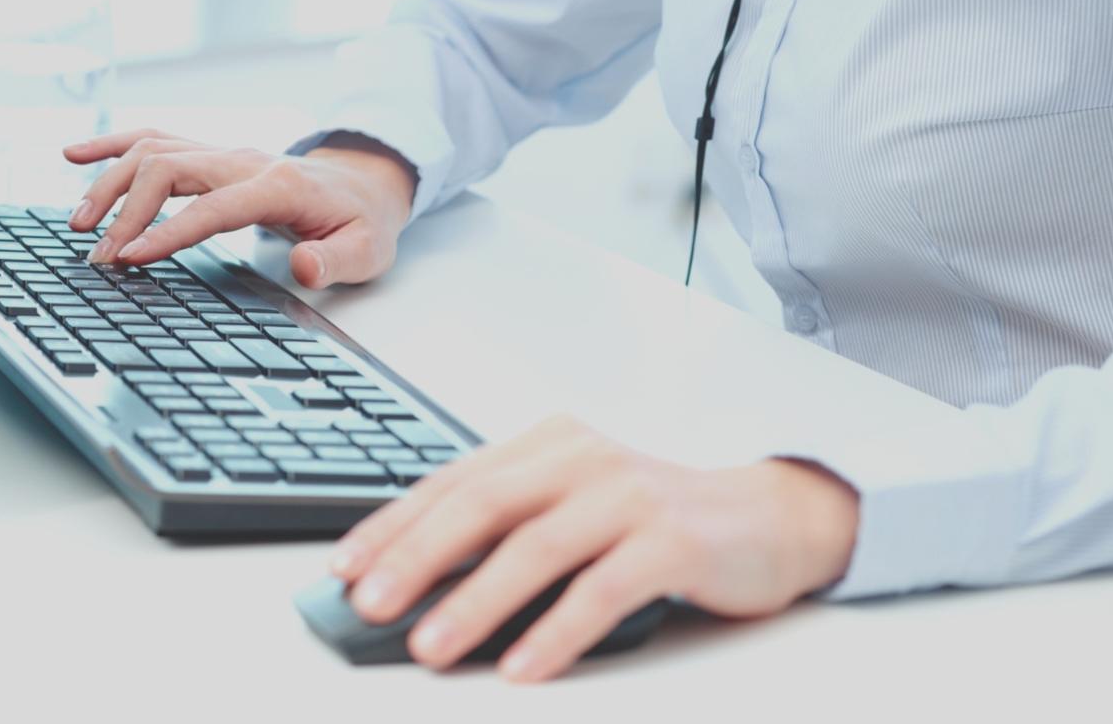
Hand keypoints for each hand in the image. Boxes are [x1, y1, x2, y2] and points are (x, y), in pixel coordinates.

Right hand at [62, 129, 416, 287]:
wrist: (361, 186)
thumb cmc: (360, 223)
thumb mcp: (367, 251)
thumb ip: (334, 260)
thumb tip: (302, 264)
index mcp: (279, 185)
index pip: (215, 206)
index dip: (170, 231)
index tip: (131, 258)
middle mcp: (242, 160)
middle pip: (169, 167)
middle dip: (126, 210)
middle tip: (98, 256)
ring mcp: (222, 152)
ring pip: (153, 149)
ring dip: (109, 182)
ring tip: (78, 224)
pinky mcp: (207, 154)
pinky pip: (153, 138)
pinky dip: (111, 144)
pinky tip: (74, 155)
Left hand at [329, 416, 857, 681]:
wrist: (769, 516)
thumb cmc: (656, 517)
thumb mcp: (575, 506)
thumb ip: (510, 529)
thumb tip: (421, 587)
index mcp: (546, 444)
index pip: (452, 481)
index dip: (393, 525)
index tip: (343, 567)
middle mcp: (582, 457)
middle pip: (481, 505)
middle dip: (416, 559)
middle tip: (369, 606)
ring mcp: (629, 494)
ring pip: (535, 547)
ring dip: (475, 602)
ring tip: (430, 647)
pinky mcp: (673, 538)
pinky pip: (602, 589)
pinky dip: (557, 631)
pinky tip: (523, 669)